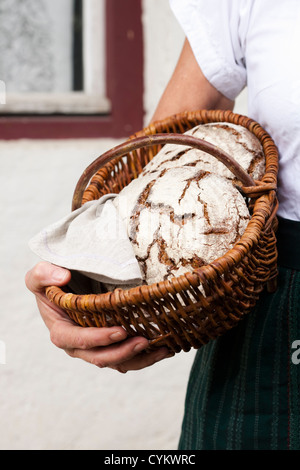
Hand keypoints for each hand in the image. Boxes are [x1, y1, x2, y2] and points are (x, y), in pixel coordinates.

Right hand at [25, 262, 171, 372]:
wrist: (64, 288)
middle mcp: (78, 346)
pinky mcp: (110, 346)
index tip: (120, 330)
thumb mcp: (38, 276)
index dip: (98, 338)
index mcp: (61, 332)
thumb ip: (43, 274)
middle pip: (100, 357)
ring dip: (139, 359)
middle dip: (123, 352)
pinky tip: (164, 348)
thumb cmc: (51, 283)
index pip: (78, 340)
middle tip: (144, 340)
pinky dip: (145, 356)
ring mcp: (96, 348)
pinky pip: (127, 358)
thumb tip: (62, 277)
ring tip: (162, 349)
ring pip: (117, 363)